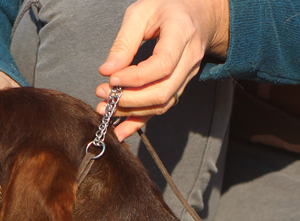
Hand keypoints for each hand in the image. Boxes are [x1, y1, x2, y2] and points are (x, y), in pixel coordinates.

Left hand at [95, 0, 229, 139]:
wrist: (196, 17)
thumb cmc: (166, 10)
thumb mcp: (141, 13)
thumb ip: (124, 42)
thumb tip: (107, 71)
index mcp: (181, 35)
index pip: (162, 65)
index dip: (136, 77)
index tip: (111, 78)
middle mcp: (189, 60)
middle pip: (163, 91)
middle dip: (131, 98)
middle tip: (103, 94)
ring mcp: (186, 77)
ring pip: (162, 104)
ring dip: (132, 110)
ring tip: (105, 107)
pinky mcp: (179, 87)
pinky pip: (161, 109)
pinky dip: (140, 121)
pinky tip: (121, 131)